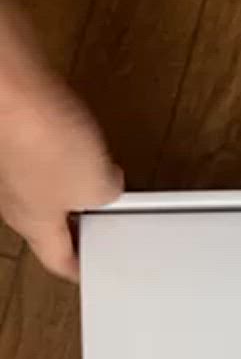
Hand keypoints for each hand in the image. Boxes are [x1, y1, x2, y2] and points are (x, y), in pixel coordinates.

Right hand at [0, 0, 121, 281]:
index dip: (83, 269)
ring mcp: (13, 165)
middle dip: (83, 222)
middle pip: (54, 224)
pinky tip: (81, 136)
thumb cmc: (42, 141)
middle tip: (111, 219)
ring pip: (49, 186)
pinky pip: (45, 150)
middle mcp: (16, 200)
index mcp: (34, 227)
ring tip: (103, 174)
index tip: (95, 271)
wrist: (11, 87)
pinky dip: (65, 149)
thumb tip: (108, 188)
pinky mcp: (16, 132)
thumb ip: (108, 195)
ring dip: (76, 183)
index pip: (60, 262)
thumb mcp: (99, 186)